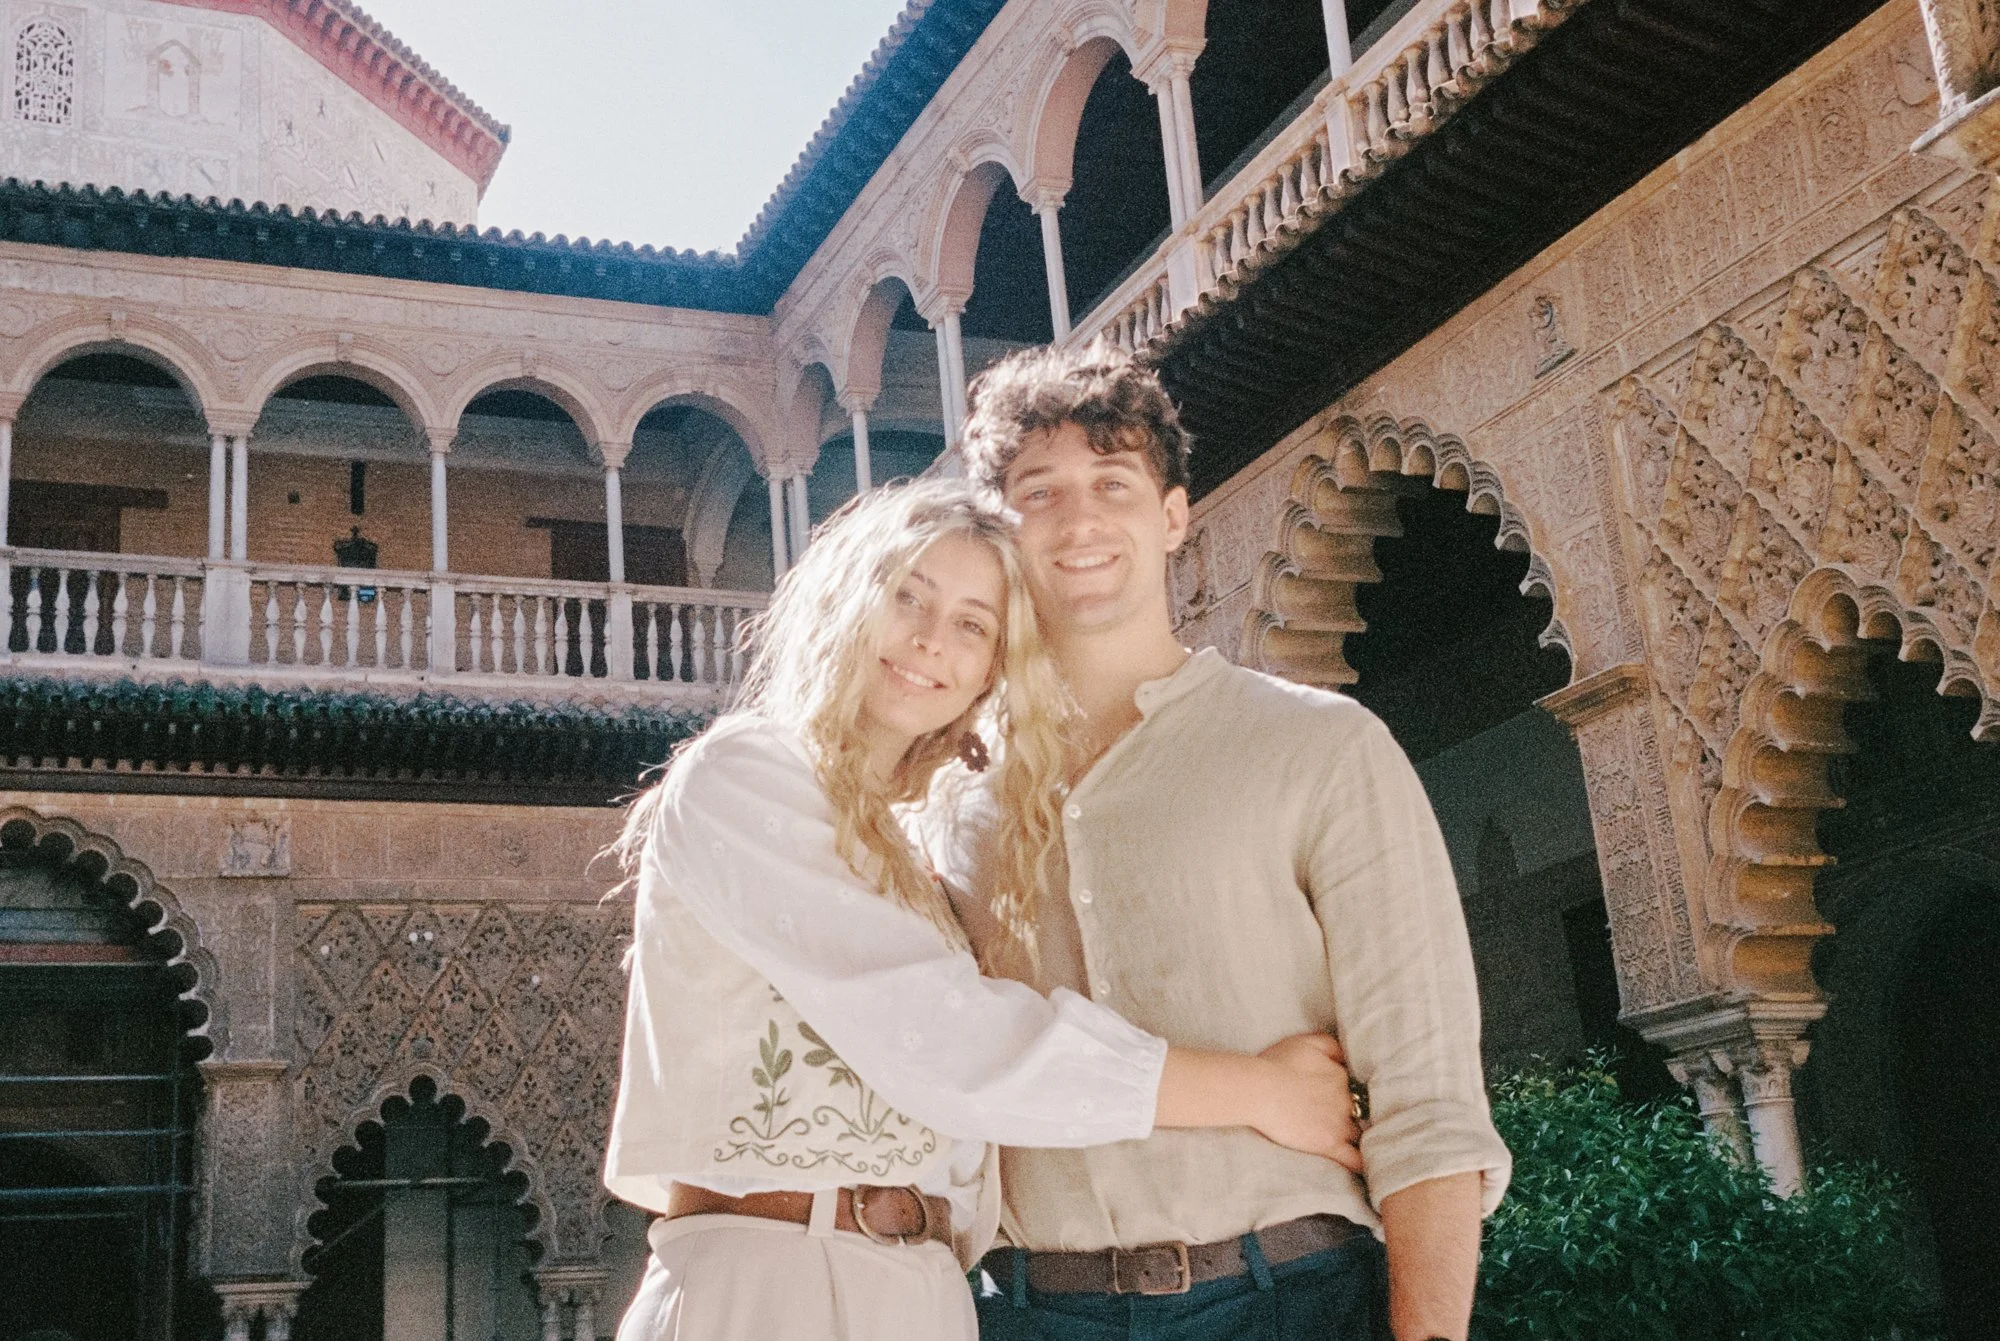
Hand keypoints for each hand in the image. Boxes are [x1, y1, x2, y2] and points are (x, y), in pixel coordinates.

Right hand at [1251, 1032, 1363, 1171]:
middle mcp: (1346, 1100)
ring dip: (1363, 1137)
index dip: (1351, 1093)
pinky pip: (1355, 1159)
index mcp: (1341, 1076)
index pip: (1356, 1087)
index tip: (1346, 1098)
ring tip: (1363, 1144)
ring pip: (1361, 1134)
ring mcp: (1339, 1123)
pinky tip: (1369, 1168)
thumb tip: (1347, 1056)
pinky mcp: (1329, 1144)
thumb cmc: (1277, 1063)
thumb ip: (1332, 1045)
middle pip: (1361, 1111)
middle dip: (1358, 1116)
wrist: (1260, 1090)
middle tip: (1352, 1121)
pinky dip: (1363, 1163)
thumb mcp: (1306, 1042)